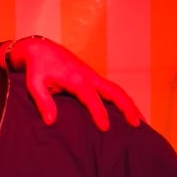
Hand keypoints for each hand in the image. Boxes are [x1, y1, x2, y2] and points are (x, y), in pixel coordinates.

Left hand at [5, 37, 142, 130]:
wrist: (40, 48)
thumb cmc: (36, 67)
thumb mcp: (34, 84)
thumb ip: (42, 102)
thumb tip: (51, 122)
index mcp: (76, 78)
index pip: (91, 98)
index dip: (99, 112)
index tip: (105, 128)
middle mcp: (89, 77)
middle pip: (114, 91)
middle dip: (127, 107)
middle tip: (137, 125)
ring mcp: (94, 77)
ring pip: (117, 90)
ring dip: (130, 105)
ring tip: (141, 123)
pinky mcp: (94, 78)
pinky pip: (112, 90)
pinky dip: (123, 100)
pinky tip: (129, 113)